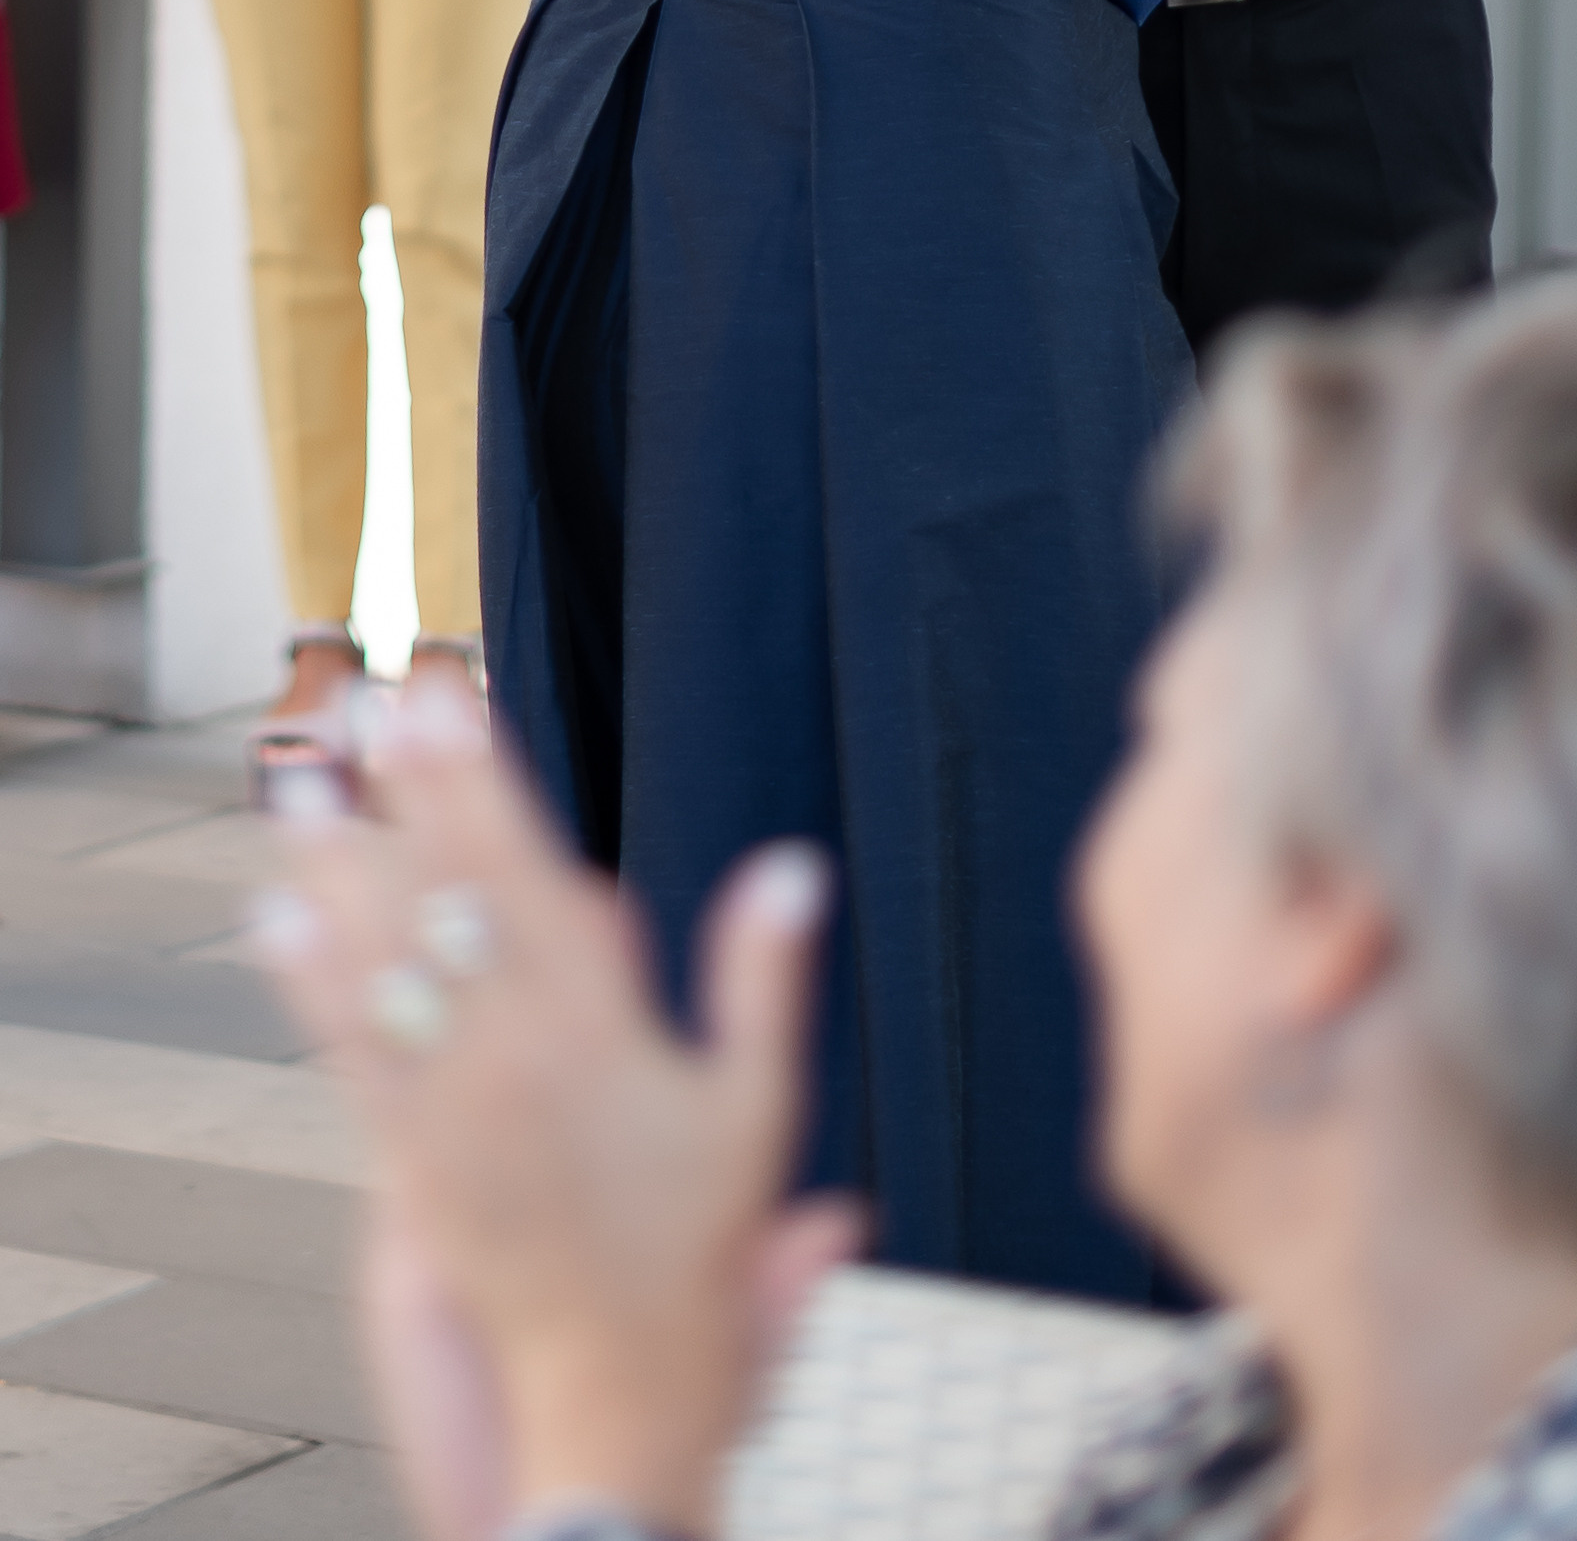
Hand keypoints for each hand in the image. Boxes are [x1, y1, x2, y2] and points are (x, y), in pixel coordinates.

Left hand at [259, 703, 857, 1539]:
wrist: (624, 1386)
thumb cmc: (700, 1238)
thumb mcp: (761, 1103)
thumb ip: (765, 979)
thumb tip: (793, 867)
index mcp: (604, 1024)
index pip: (528, 868)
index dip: (481, 775)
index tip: (450, 696)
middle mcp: (519, 1053)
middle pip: (449, 893)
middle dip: (409, 788)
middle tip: (371, 701)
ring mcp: (457, 1108)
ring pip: (384, 961)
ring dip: (338, 866)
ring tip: (302, 784)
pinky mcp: (413, 1162)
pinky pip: (350, 1055)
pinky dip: (311, 984)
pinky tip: (278, 921)